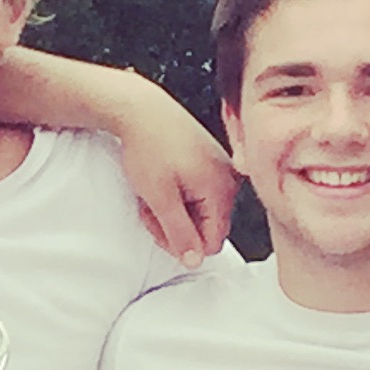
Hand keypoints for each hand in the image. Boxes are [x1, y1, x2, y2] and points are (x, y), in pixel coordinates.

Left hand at [113, 88, 234, 267]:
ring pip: (200, 210)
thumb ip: (179, 234)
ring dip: (175, 209)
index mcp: (221, 190)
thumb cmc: (149, 147)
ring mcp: (221, 167)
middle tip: (151, 207)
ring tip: (154, 191)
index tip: (158, 223)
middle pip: (207, 227)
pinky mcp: (210, 159)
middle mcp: (229, 179)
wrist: (140, 108)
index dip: (181, 242)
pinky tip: (162, 180)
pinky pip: (199, 191)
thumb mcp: (160, 198)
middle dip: (176, 224)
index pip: (211, 242)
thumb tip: (195, 261)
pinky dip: (178, 192)